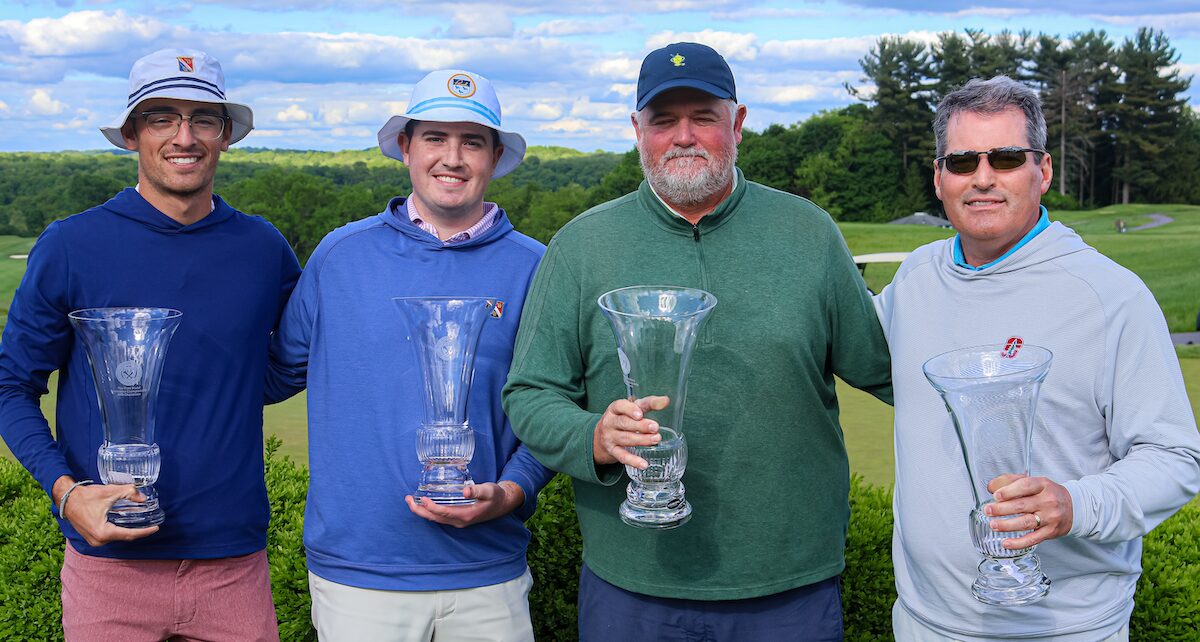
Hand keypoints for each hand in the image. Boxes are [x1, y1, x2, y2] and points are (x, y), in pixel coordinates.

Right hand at [54, 478, 158, 545]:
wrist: (66, 499)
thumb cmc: (86, 496)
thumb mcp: (110, 492)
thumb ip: (128, 493)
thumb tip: (143, 497)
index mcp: (103, 533)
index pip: (129, 534)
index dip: (144, 532)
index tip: (156, 528)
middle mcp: (98, 540)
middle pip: (124, 537)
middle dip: (139, 532)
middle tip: (151, 526)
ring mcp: (93, 541)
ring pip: (116, 537)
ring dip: (128, 532)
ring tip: (142, 525)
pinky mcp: (91, 538)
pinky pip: (109, 536)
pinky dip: (119, 531)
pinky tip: (127, 525)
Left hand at [406, 481, 524, 527]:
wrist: (503, 504)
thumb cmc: (496, 496)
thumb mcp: (489, 490)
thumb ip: (478, 490)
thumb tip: (466, 491)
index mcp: (465, 515)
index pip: (443, 513)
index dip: (431, 507)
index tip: (422, 498)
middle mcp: (459, 521)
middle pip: (434, 518)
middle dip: (419, 510)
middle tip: (407, 499)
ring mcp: (458, 521)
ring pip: (435, 519)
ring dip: (422, 511)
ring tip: (411, 500)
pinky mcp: (458, 518)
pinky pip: (440, 517)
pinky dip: (429, 511)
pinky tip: (424, 503)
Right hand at [592, 396, 668, 467]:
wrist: (601, 436)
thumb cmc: (622, 418)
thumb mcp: (632, 408)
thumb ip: (649, 403)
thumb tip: (665, 400)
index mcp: (614, 409)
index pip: (619, 406)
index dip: (629, 409)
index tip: (640, 414)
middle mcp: (609, 423)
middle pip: (623, 423)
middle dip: (640, 426)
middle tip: (655, 427)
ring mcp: (610, 438)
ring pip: (625, 439)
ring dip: (641, 440)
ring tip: (656, 439)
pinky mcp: (613, 451)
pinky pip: (623, 457)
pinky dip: (633, 461)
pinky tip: (644, 464)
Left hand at [985, 473, 1072, 548]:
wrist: (1073, 508)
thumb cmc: (1048, 494)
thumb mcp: (1035, 482)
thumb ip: (1012, 481)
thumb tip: (991, 486)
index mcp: (1043, 485)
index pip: (1025, 486)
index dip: (1009, 491)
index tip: (995, 495)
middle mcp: (1048, 501)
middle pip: (1022, 505)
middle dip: (1001, 509)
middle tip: (988, 510)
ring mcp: (1050, 518)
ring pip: (1025, 522)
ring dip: (1006, 525)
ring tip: (993, 525)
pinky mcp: (1051, 532)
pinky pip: (1032, 539)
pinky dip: (1018, 543)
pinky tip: (1006, 543)